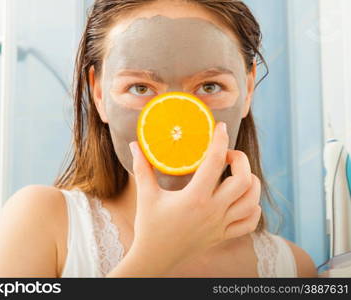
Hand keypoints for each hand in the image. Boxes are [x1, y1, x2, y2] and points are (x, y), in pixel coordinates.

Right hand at [127, 122, 261, 273]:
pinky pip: (249, 222)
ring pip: (252, 201)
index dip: (220, 140)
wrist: (155, 258)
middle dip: (240, 160)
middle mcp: (213, 211)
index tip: (220, 128)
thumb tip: (135, 144)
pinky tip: (242, 199)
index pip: (215, 162)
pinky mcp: (223, 235)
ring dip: (251, 182)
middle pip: (244, 180)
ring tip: (238, 174)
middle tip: (227, 155)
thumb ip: (142, 167)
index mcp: (194, 198)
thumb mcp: (145, 195)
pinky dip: (252, 208)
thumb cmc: (149, 226)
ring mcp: (221, 225)